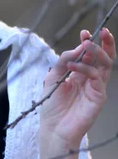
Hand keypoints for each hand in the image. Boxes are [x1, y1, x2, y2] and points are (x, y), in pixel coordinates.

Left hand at [40, 28, 115, 147]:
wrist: (54, 128)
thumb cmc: (52, 106)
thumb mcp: (53, 78)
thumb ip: (64, 61)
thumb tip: (78, 47)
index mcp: (79, 74)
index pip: (88, 55)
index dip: (88, 43)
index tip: (84, 33)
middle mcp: (90, 79)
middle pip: (103, 57)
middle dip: (104, 42)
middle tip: (102, 31)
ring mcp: (96, 87)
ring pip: (105, 64)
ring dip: (97, 52)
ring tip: (86, 44)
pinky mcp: (99, 95)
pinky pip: (96, 76)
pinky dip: (85, 68)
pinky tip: (72, 67)